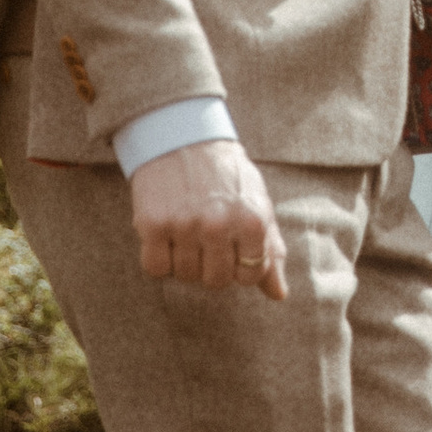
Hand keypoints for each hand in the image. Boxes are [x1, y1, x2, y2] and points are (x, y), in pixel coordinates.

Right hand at [127, 140, 288, 298]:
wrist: (182, 137)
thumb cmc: (227, 175)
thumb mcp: (257, 203)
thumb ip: (270, 248)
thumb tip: (278, 294)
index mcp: (252, 220)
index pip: (250, 275)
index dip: (240, 266)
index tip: (233, 247)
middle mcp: (218, 224)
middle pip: (216, 281)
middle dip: (212, 266)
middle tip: (207, 240)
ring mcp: (184, 225)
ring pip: (185, 276)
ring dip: (185, 261)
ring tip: (187, 232)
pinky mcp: (152, 224)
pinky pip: (155, 267)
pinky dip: (159, 259)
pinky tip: (165, 236)